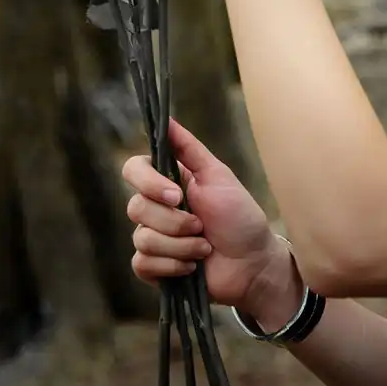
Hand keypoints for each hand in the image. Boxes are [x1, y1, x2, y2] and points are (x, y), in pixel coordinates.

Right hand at [124, 119, 288, 313]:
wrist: (253, 263)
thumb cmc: (240, 217)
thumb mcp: (218, 176)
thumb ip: (189, 149)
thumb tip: (167, 118)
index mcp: (167, 182)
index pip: (133, 170)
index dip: (148, 183)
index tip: (176, 196)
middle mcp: (156, 208)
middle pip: (135, 208)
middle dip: (175, 222)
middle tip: (202, 226)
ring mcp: (153, 237)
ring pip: (142, 239)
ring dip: (180, 246)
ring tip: (204, 247)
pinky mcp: (154, 266)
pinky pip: (143, 264)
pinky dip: (172, 266)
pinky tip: (192, 267)